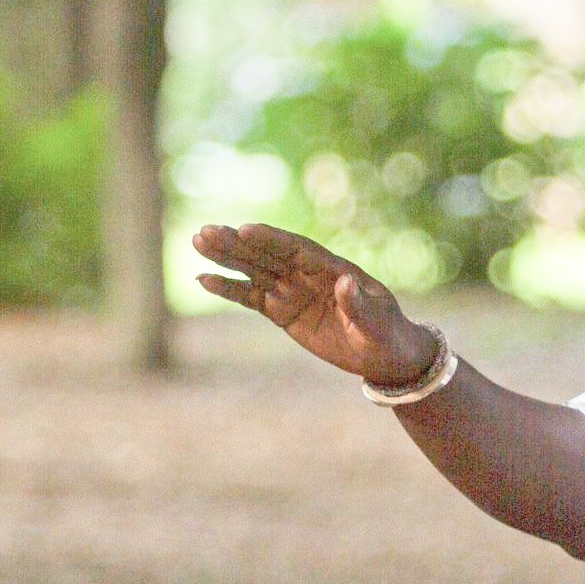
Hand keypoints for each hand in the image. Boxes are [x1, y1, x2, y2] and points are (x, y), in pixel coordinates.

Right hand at [191, 223, 435, 385]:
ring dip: (226, 257)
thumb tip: (344, 281)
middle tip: (206, 231)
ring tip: (197, 242)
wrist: (384, 355)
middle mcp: (308, 274)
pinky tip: (204, 279)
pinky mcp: (282, 310)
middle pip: (268, 254)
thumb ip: (358, 304)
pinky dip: (228, 289)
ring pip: (254, 270)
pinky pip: (250, 297)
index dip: (271, 239)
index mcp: (333, 268)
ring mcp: (293, 290)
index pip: (297, 249)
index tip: (245, 229)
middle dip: (237, 243)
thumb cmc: (387, 334)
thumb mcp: (378, 322)